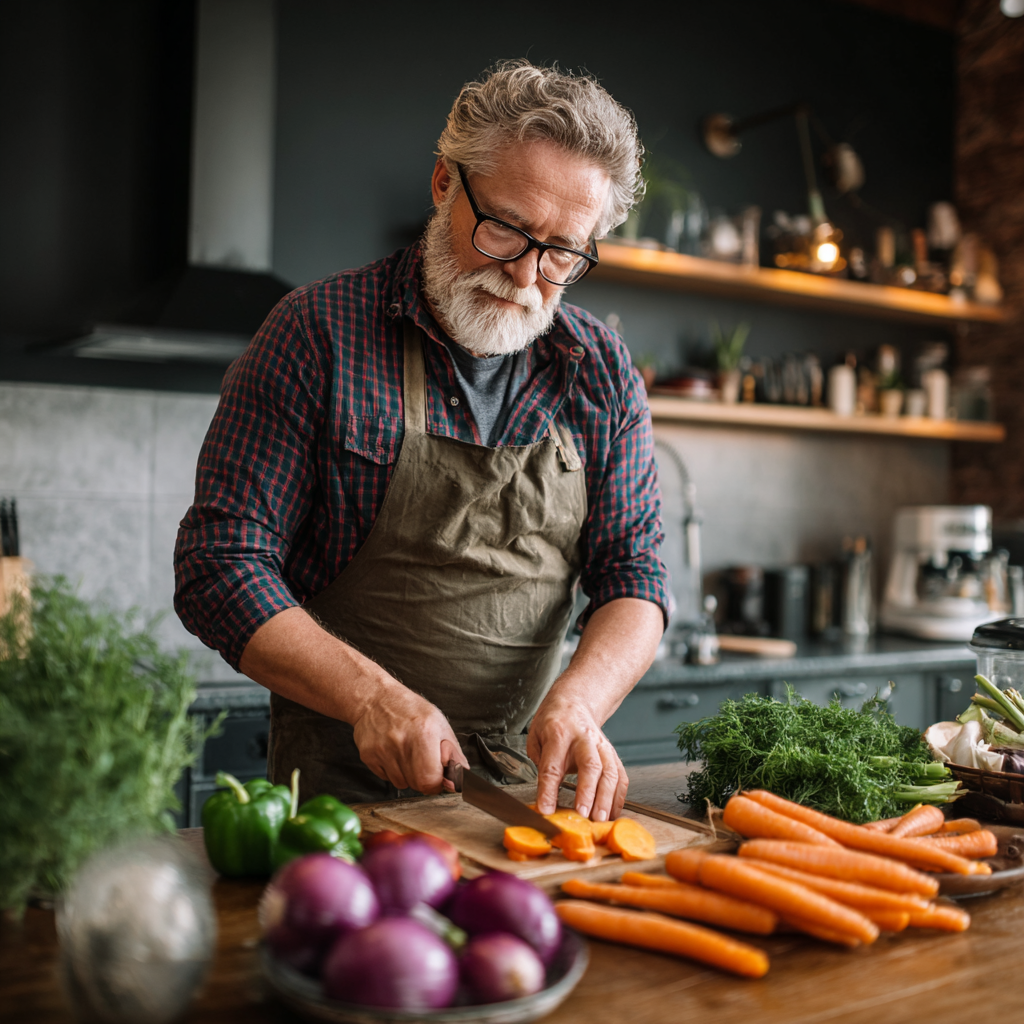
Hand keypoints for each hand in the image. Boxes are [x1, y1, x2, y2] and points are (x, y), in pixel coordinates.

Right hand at [351, 687, 469, 794]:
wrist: (375, 698)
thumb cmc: (410, 710)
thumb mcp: (440, 724)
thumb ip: (453, 754)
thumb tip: (461, 779)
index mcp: (424, 734)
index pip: (431, 779)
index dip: (438, 782)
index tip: (439, 775)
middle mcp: (402, 742)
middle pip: (417, 785)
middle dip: (424, 779)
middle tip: (422, 761)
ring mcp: (382, 750)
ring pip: (400, 784)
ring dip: (407, 775)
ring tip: (406, 753)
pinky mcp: (367, 756)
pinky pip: (385, 778)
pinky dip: (392, 771)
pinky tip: (392, 753)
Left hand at [526, 695, 627, 821]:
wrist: (574, 702)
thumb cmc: (552, 722)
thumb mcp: (535, 737)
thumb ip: (539, 763)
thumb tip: (545, 794)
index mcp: (558, 733)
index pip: (552, 766)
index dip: (548, 790)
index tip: (546, 809)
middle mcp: (583, 738)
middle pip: (589, 766)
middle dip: (587, 792)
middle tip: (583, 814)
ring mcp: (601, 745)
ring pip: (609, 771)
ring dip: (606, 798)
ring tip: (600, 819)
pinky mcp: (612, 753)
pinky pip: (620, 775)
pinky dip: (619, 796)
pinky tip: (613, 811)